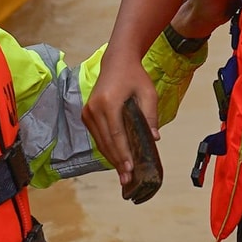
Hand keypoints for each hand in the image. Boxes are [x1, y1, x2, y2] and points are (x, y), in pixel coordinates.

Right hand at [82, 54, 159, 193]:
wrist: (116, 62)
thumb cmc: (135, 77)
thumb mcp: (148, 93)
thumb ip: (150, 115)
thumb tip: (155, 138)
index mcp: (108, 102)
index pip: (116, 133)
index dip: (123, 153)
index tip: (130, 168)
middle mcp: (94, 108)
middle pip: (106, 141)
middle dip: (117, 161)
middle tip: (127, 179)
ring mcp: (87, 111)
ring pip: (100, 141)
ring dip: (111, 158)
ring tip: (123, 175)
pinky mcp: (86, 114)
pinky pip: (97, 136)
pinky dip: (107, 148)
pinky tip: (116, 160)